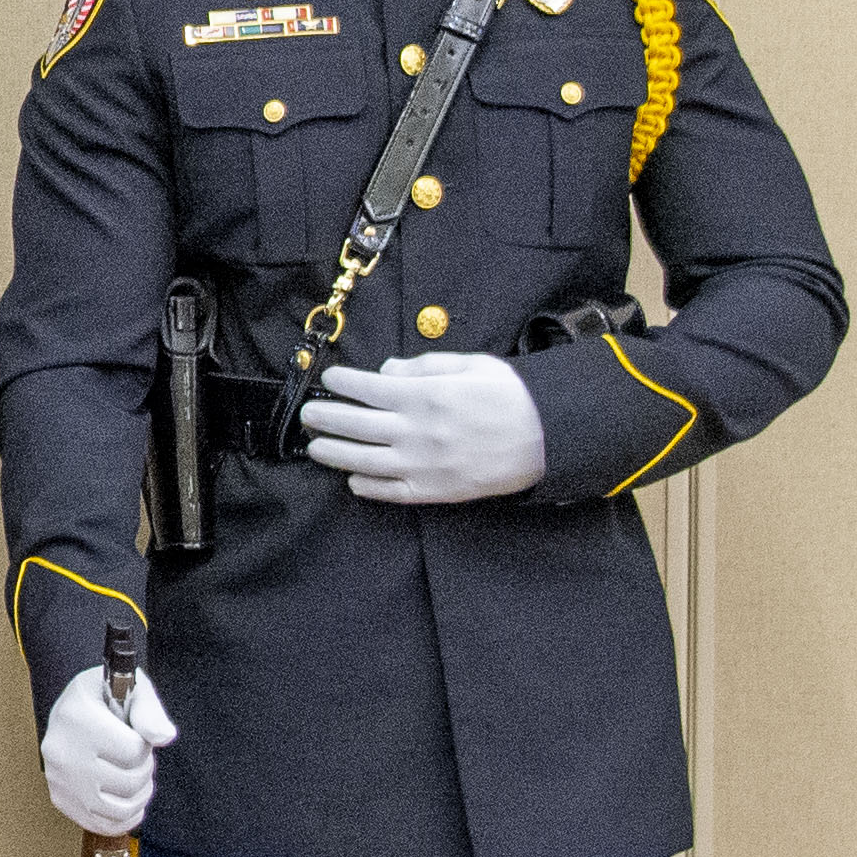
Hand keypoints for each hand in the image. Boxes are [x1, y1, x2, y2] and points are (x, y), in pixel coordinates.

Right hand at [41, 665, 179, 837]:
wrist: (74, 708)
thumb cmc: (106, 697)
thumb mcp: (131, 689)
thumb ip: (149, 711)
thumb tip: (162, 736)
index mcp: (77, 718)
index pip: (133, 750)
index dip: (145, 745)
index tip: (135, 735)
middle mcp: (61, 751)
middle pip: (128, 781)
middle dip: (144, 770)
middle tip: (137, 757)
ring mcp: (58, 778)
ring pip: (117, 809)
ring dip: (137, 797)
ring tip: (136, 779)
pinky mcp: (61, 798)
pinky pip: (100, 824)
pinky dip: (123, 819)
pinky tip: (129, 802)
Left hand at [301, 352, 545, 505]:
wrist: (548, 437)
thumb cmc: (511, 395)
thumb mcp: (469, 365)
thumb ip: (423, 367)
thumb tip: (384, 371)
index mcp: (425, 396)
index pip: (367, 388)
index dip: (342, 382)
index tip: (329, 379)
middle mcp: (417, 431)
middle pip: (355, 424)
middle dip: (325, 417)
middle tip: (308, 414)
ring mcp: (423, 464)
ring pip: (363, 461)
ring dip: (333, 453)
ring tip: (316, 447)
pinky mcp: (435, 491)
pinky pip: (390, 492)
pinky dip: (366, 487)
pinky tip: (352, 479)